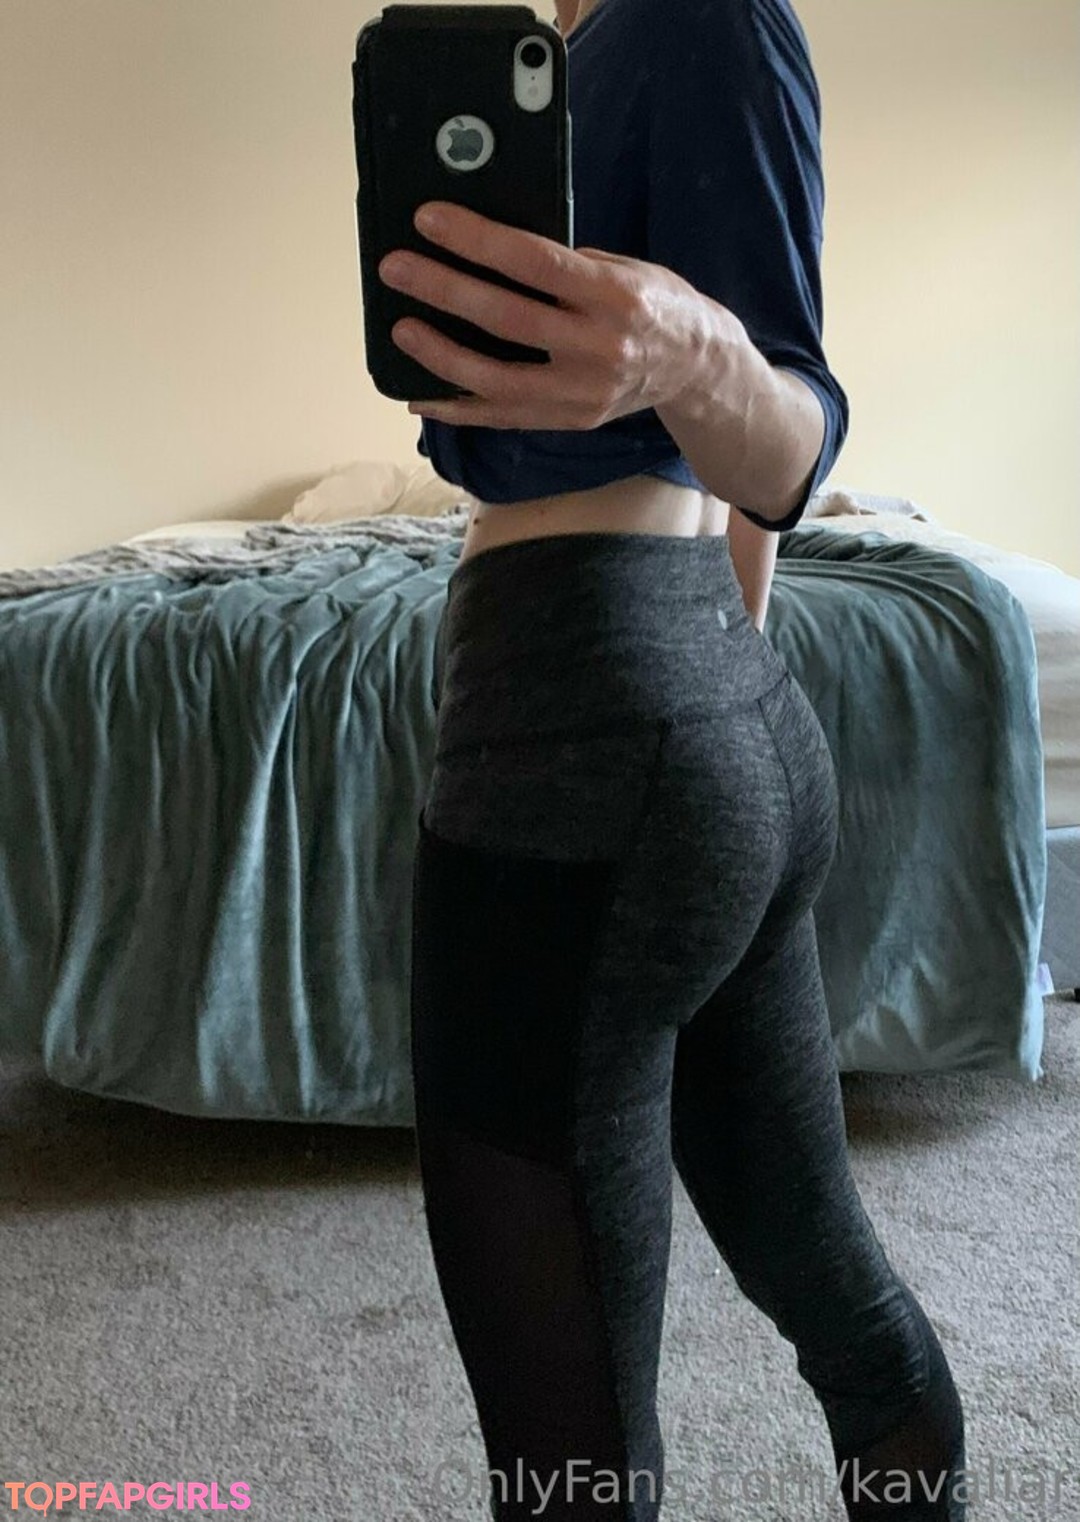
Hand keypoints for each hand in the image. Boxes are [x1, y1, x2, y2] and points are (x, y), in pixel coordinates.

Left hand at [377, 201, 730, 428]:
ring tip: (402, 330)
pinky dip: (459, 408)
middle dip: (444, 290)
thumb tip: (488, 249)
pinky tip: (422, 395)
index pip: (534, 262)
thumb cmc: (653, 303)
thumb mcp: (622, 268)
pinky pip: (504, 417)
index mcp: (613, 295)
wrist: (695, 367)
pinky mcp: (571, 420)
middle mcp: (599, 347)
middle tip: (396, 269)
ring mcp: (583, 392)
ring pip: (498, 379)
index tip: (428, 221)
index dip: (477, 241)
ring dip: (441, 356)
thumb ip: (565, 266)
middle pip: (507, 319)